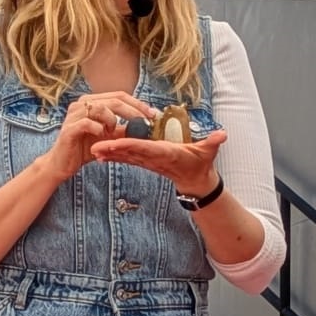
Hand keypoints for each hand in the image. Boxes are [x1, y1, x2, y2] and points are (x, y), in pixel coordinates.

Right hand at [47, 91, 156, 181]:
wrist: (61, 164)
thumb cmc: (84, 148)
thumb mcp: (108, 137)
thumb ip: (123, 129)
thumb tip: (145, 127)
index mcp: (92, 101)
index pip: (119, 95)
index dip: (137, 103)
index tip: (153, 114)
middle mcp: (81, 103)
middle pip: (114, 99)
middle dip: (133, 111)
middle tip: (145, 122)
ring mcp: (74, 115)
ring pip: (101, 108)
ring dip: (113, 120)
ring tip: (113, 132)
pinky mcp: (69, 128)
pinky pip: (88, 123)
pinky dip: (99, 129)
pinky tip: (102, 136)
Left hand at [90, 128, 227, 200]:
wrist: (195, 179)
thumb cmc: (201, 162)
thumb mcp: (209, 151)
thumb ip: (214, 142)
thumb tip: (222, 135)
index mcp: (166, 152)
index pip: (145, 147)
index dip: (130, 145)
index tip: (115, 143)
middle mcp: (154, 157)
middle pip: (130, 152)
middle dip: (112, 150)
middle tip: (93, 147)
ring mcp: (148, 161)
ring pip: (126, 155)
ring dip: (109, 153)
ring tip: (92, 149)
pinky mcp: (146, 162)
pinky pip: (128, 158)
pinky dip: (114, 155)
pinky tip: (100, 154)